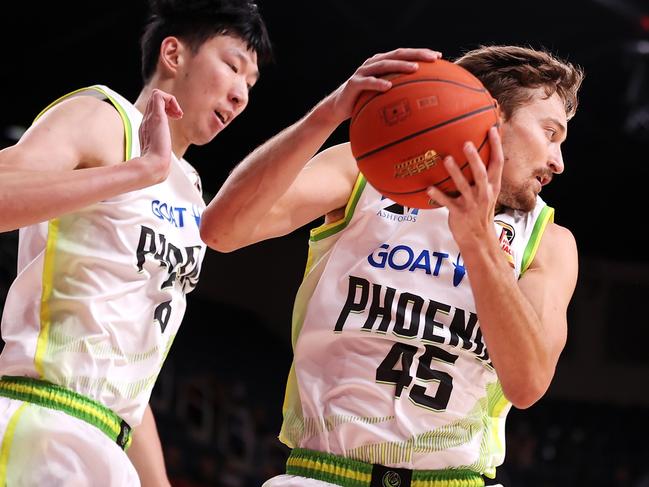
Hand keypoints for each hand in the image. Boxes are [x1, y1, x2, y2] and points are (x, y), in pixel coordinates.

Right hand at [136, 89, 182, 184]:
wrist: (154, 165)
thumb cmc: (158, 163)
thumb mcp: (159, 155)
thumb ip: (161, 153)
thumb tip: (165, 163)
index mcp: (146, 128)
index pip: (152, 110)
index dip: (164, 110)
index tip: (174, 119)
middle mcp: (146, 121)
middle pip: (153, 100)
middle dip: (168, 104)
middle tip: (177, 115)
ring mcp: (150, 118)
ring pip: (156, 95)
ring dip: (170, 101)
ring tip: (177, 114)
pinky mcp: (156, 116)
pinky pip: (159, 95)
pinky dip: (171, 100)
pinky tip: (177, 113)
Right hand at [320, 48, 441, 124]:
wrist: (337, 108)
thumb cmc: (364, 101)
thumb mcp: (382, 95)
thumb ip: (397, 92)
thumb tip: (421, 101)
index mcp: (382, 63)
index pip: (404, 54)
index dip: (421, 53)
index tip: (439, 56)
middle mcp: (373, 63)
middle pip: (397, 54)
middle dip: (416, 54)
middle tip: (433, 58)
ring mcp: (363, 72)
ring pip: (384, 65)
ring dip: (400, 66)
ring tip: (415, 69)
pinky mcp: (353, 84)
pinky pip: (367, 83)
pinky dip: (378, 84)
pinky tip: (388, 87)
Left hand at [426, 127, 503, 245]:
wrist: (477, 237)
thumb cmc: (479, 211)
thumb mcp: (487, 192)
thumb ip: (483, 175)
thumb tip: (476, 153)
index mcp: (492, 185)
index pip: (498, 163)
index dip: (497, 146)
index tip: (493, 129)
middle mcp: (483, 193)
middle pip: (481, 172)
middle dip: (474, 158)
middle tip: (466, 143)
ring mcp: (471, 203)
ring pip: (463, 186)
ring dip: (455, 172)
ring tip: (446, 159)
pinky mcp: (458, 212)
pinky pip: (447, 202)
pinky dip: (438, 195)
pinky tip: (429, 188)